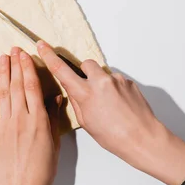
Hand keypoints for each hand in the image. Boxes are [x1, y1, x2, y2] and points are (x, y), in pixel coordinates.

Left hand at [0, 47, 61, 184]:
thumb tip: (56, 96)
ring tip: (2, 58)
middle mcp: (21, 119)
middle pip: (16, 86)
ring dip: (2, 74)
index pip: (31, 87)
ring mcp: (5, 124)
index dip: (27, 68)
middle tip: (12, 49)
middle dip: (14, 65)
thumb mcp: (54, 141)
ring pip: (3, 93)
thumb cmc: (43, 168)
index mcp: (39, 120)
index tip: (25, 54)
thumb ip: (54, 117)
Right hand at [37, 40, 184, 184]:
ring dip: (101, 82)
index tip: (43, 46)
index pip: (61, 70)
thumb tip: (73, 90)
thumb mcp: (85, 122)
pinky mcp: (129, 82)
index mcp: (86, 94)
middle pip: (86, 64)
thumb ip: (77, 101)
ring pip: (102, 73)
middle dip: (84, 72)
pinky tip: (118, 104)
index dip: (49, 56)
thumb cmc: (113, 136)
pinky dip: (114, 89)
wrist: (142, 138)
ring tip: (107, 102)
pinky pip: (116, 80)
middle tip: (87, 87)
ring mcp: (117, 80)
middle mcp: (101, 82)